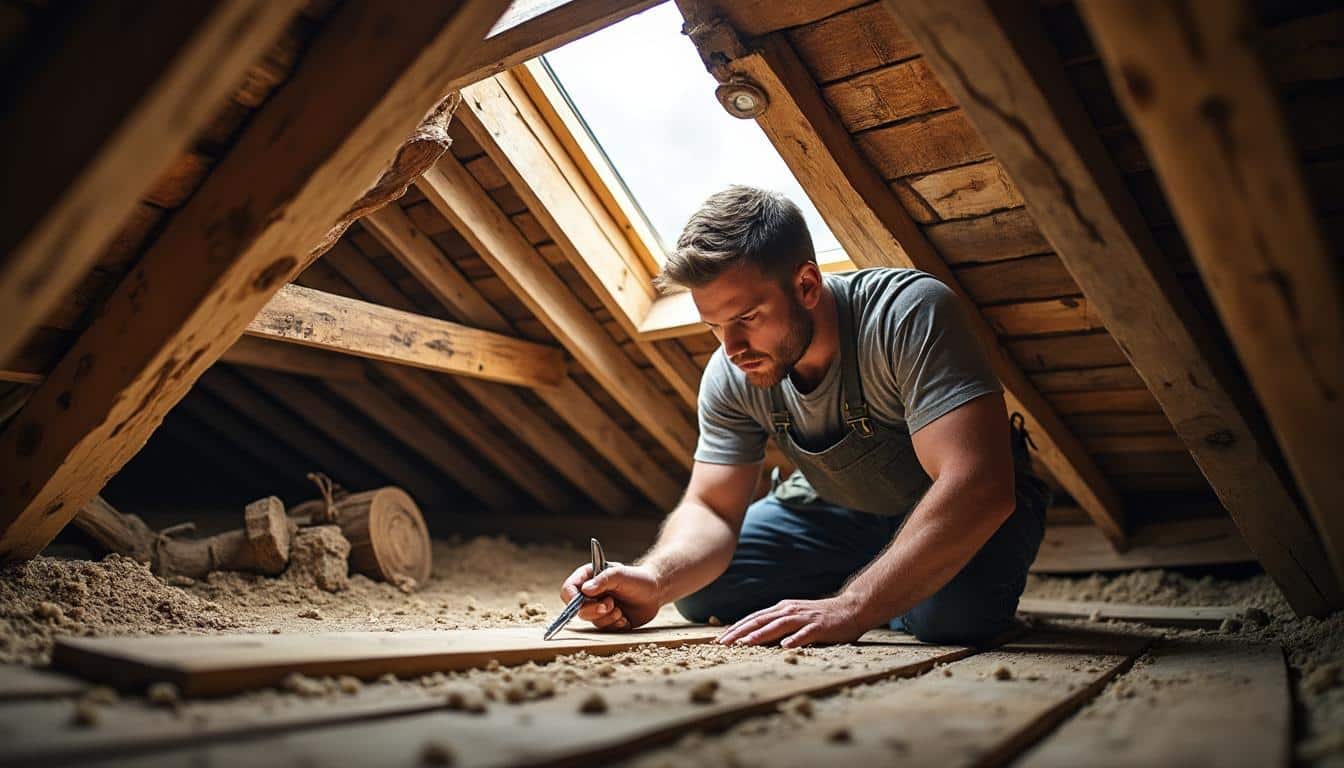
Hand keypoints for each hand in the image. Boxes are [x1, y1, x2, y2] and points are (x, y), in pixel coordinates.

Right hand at [560, 562, 663, 630]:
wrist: (654, 592)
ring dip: (608, 617)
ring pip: (592, 621)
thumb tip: (584, 591)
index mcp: (588, 579)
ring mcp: (598, 609)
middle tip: (611, 604)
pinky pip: (605, 629)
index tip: (581, 601)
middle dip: (594, 610)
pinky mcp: (608, 621)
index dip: (571, 598)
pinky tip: (625, 617)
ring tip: (621, 609)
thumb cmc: (637, 578)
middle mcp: (590, 595)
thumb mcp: (620, 574)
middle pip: (577, 609)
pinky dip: (616, 625)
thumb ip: (603, 580)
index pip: (568, 590)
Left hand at [716, 593, 872, 647]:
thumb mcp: (795, 617)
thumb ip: (777, 624)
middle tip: (723, 643)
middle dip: (740, 632)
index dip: (736, 628)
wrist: (850, 608)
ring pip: (778, 626)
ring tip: (746, 643)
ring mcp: (804, 618)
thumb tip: (755, 636)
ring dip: (761, 634)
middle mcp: (789, 611)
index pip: (753, 618)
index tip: (719, 639)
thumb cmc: (820, 617)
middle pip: (760, 620)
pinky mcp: (819, 626)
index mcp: (781, 609)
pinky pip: (805, 634)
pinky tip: (785, 646)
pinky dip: (794, 639)